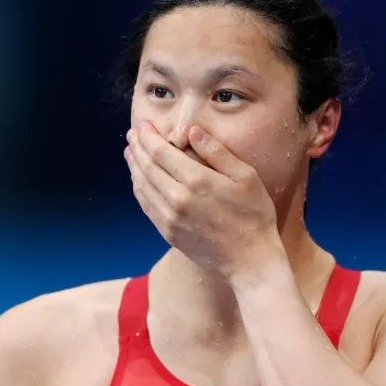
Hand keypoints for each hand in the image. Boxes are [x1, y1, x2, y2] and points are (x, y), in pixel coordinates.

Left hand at [125, 121, 282, 280]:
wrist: (250, 260)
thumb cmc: (254, 216)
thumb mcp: (245, 177)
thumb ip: (216, 152)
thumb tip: (192, 131)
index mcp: (196, 181)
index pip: (161, 152)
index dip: (148, 136)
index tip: (143, 124)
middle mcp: (177, 199)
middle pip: (147, 167)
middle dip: (138, 148)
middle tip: (133, 134)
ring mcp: (170, 218)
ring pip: (142, 186)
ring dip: (134, 167)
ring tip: (131, 152)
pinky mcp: (168, 232)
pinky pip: (146, 206)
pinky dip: (139, 188)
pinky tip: (139, 180)